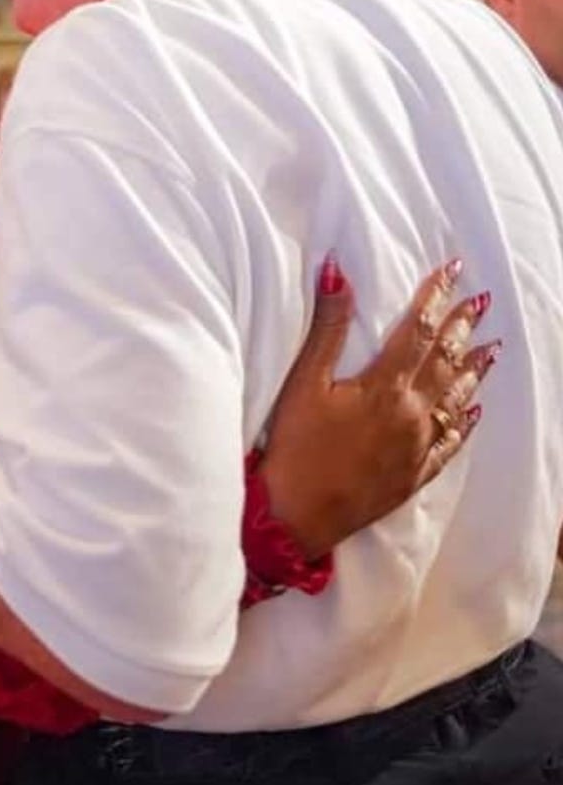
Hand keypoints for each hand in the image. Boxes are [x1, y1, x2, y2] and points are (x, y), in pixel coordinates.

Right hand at [260, 255, 497, 558]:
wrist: (297, 514)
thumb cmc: (294, 445)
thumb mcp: (303, 380)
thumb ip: (326, 326)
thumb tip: (337, 272)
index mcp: (385, 386)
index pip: (418, 329)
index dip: (435, 296)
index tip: (452, 270)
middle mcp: (411, 414)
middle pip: (443, 361)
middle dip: (462, 328)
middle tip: (481, 302)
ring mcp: (416, 447)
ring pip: (454, 401)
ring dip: (472, 371)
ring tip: (490, 348)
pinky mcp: (412, 475)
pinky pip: (450, 444)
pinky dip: (465, 424)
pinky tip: (472, 413)